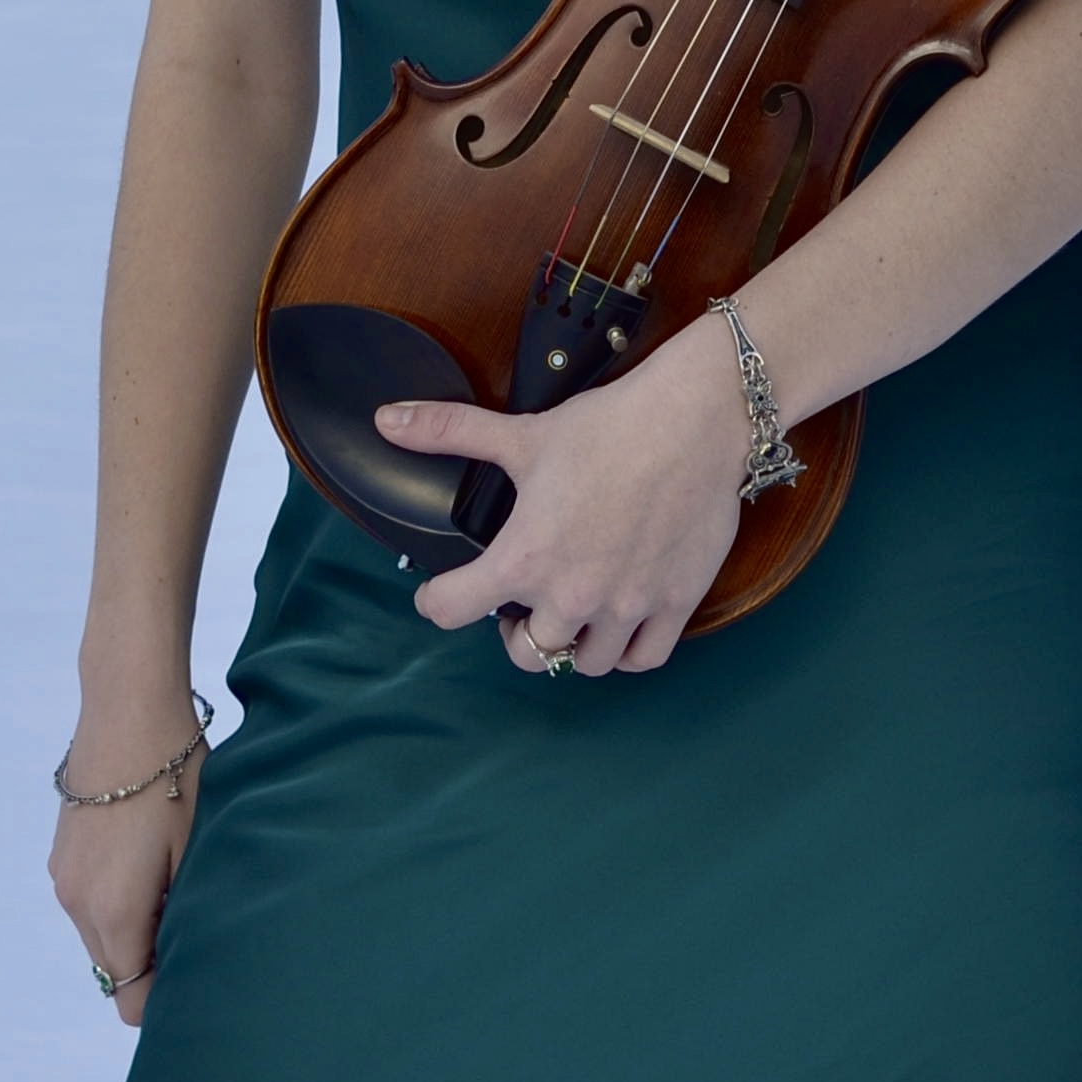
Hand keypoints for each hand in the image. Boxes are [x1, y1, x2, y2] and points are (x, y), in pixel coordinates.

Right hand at [47, 678, 204, 1027]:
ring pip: (100, 935)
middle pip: (114, 971)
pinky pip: (89, 901)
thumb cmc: (176, 778)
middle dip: (151, 962)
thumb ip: (185, 920)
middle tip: (196, 920)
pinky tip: (146, 855)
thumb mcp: (195, 852)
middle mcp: (76, 904)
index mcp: (113, 913)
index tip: (199, 968)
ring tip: (173, 879)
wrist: (126, 707)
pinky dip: (116, 899)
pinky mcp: (60, 854)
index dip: (166, 997)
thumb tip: (186, 966)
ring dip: (134, 927)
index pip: (131, 999)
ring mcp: (62, 877)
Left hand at [377, 309, 754, 675]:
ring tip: (572, 614)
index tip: (441, 594)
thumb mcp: (521, 434)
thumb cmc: (608, 428)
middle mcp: (572, 593)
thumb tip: (387, 418)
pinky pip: (641, 659)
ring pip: (585, 663)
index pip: (451, 610)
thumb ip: (449, 431)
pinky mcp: (673, 604)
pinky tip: (618, 627)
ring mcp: (626, 606)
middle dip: (517, 633)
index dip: (436, 601)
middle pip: (527, 653)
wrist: (694, 422)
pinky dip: (625, 652)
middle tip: (522, 605)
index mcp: (525, 557)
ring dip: (572, 644)